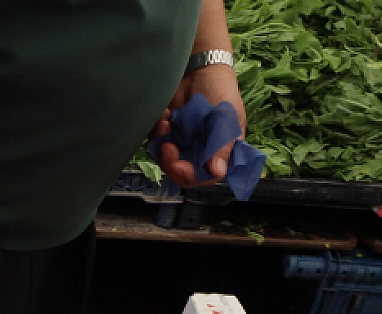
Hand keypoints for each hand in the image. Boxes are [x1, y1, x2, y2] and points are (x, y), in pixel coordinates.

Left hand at [152, 63, 244, 187]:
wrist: (199, 69)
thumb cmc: (220, 91)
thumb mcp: (226, 117)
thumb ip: (222, 145)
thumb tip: (217, 172)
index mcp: (220, 152)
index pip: (206, 177)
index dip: (191, 175)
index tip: (179, 165)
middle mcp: (201, 153)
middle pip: (182, 174)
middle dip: (171, 163)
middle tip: (168, 145)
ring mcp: (183, 145)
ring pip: (166, 162)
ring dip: (162, 145)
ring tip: (167, 120)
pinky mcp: (168, 135)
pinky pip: (156, 145)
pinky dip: (156, 134)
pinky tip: (164, 116)